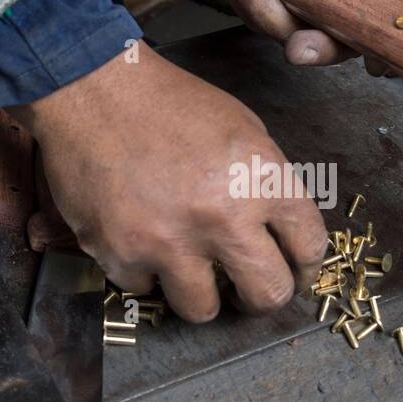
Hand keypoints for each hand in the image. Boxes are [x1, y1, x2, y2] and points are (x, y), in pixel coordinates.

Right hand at [9, 42, 327, 320]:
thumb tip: (281, 235)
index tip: (294, 272)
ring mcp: (170, 242)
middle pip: (268, 295)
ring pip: (204, 310)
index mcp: (261, 180)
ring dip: (200, 294)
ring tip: (189, 269)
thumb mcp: (243, 129)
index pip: (309, 246)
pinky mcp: (122, 255)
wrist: (93, 91)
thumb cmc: (170, 104)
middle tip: (247, 289)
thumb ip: (267, 185)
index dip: (305, 266)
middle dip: (262, 297)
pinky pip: (145, 290)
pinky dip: (145, 272)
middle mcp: (222, 218)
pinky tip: (142, 241)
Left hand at [219, 0, 402, 74]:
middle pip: (346, 40)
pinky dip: (245, 0)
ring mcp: (316, 9)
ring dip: (265, 11)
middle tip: (296, 49)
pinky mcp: (282, 10)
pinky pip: (264, 21)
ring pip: (296, 34)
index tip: (381, 64)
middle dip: (318, 49)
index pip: (401, 9)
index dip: (398, 42)